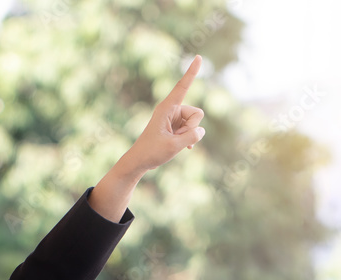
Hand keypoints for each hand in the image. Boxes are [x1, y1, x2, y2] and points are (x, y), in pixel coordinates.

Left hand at [125, 54, 205, 170]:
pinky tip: (184, 148)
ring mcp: (174, 118)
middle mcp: (172, 110)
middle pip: (197, 114)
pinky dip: (189, 139)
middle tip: (175, 138)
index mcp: (167, 108)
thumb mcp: (174, 146)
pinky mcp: (176, 126)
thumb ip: (192, 137)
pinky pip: (192, 129)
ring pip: (195, 123)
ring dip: (188, 135)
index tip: (199, 57)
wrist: (139, 162)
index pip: (182, 86)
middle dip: (192, 128)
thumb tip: (201, 130)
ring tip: (172, 142)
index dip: (192, 72)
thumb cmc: (152, 152)